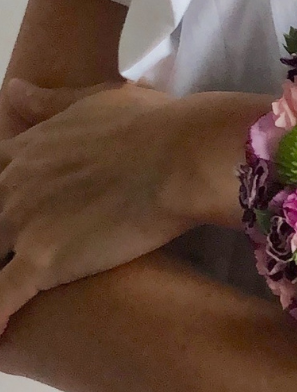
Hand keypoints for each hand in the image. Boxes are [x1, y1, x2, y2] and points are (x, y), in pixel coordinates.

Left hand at [0, 78, 192, 332]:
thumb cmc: (153, 122)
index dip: (0, 198)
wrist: (183, 152)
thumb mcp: (97, 99)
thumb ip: (50, 102)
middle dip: (0, 238)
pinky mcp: (43, 262)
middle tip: (18, 247)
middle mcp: (13, 186)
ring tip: (11, 299)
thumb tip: (12, 91)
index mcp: (27, 150)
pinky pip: (0, 300)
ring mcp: (24, 224)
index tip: (12, 210)